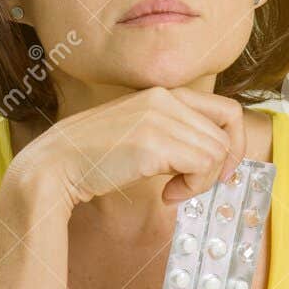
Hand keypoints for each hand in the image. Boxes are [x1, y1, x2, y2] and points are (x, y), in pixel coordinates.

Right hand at [9, 86, 247, 209]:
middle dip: (221, 165)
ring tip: (173, 191)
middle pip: (227, 131)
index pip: (226, 109)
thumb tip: (213, 155)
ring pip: (218, 151)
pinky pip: (203, 166)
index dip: (234, 142)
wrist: (54, 167)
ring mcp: (159, 119)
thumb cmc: (93, 158)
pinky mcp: (153, 144)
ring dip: (202, 181)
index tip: (218, 169)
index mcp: (162, 93)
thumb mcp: (139, 132)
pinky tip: (166, 195)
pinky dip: (192, 187)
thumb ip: (172, 132)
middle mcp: (164, 99)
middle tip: (195, 186)